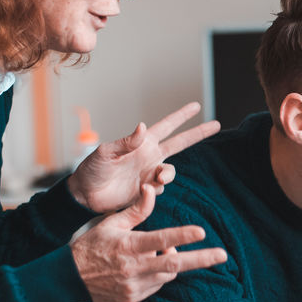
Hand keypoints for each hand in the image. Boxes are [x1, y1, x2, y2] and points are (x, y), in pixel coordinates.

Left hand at [67, 101, 218, 214]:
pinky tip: (142, 189)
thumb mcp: (106, 152)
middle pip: (180, 144)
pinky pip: (159, 190)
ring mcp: (149, 174)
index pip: (167, 126)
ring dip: (167, 175)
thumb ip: (126, 142)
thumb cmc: (92, 169)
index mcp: (142, 143)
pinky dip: (154, 190)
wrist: (85, 195)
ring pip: (170, 173)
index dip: (181, 116)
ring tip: (158, 178)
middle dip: (197, 134)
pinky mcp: (146, 192)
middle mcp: (150, 157)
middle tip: (216, 125)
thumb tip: (143, 126)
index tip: (196, 106)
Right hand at [70, 187, 226, 301]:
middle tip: (223, 255)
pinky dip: (159, 273)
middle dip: (201, 259)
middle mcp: (134, 268)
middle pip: (175, 264)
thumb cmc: (92, 245)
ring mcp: (134, 286)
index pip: (161, 239)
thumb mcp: (112, 222)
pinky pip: (157, 285)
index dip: (182, 236)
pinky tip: (146, 265)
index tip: (202, 232)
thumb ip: (137, 209)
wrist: (69, 278)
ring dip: (172, 261)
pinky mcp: (134, 298)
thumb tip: (151, 188)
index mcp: (128, 246)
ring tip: (160, 250)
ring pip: (168, 273)